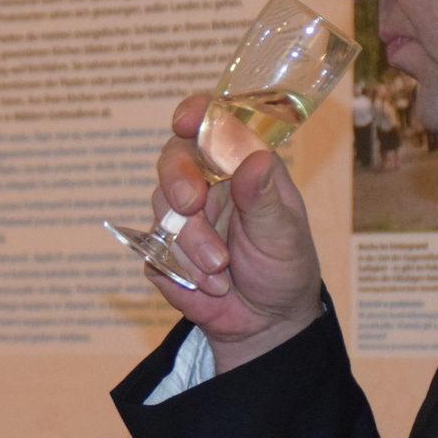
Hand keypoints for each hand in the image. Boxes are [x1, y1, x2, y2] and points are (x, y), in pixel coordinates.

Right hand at [151, 94, 325, 369]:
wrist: (267, 323)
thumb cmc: (284, 268)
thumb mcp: (284, 235)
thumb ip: (264, 199)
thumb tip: (256, 159)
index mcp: (240, 166)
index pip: (213, 124)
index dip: (195, 114)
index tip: (185, 121)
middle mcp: (207, 183)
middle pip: (174, 159)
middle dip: (178, 181)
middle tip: (191, 206)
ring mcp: (181, 217)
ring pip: (162, 210)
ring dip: (190, 242)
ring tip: (221, 270)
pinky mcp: (162, 250)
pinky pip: (153, 250)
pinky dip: (180, 270)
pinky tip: (210, 286)